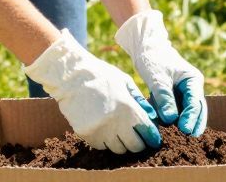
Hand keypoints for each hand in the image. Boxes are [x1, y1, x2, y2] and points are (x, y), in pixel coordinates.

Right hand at [25, 32, 160, 153]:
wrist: (71, 77)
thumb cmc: (101, 76)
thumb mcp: (125, 82)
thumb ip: (140, 100)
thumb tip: (153, 118)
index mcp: (128, 108)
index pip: (147, 132)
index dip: (152, 138)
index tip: (153, 140)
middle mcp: (115, 122)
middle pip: (134, 146)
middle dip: (138, 143)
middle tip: (137, 137)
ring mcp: (100, 130)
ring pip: (118, 149)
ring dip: (122, 143)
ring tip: (119, 131)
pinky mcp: (87, 135)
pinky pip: (102, 146)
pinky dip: (106, 142)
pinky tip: (104, 129)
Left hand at [116, 10, 207, 135]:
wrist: (146, 48)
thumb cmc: (154, 59)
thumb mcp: (158, 78)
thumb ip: (164, 98)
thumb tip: (171, 119)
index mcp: (193, 80)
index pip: (195, 102)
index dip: (191, 116)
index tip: (185, 129)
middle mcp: (192, 87)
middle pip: (197, 109)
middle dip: (194, 123)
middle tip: (189, 138)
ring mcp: (184, 92)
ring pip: (188, 111)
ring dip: (186, 123)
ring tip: (182, 139)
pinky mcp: (175, 96)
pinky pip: (178, 110)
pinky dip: (176, 119)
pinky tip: (171, 131)